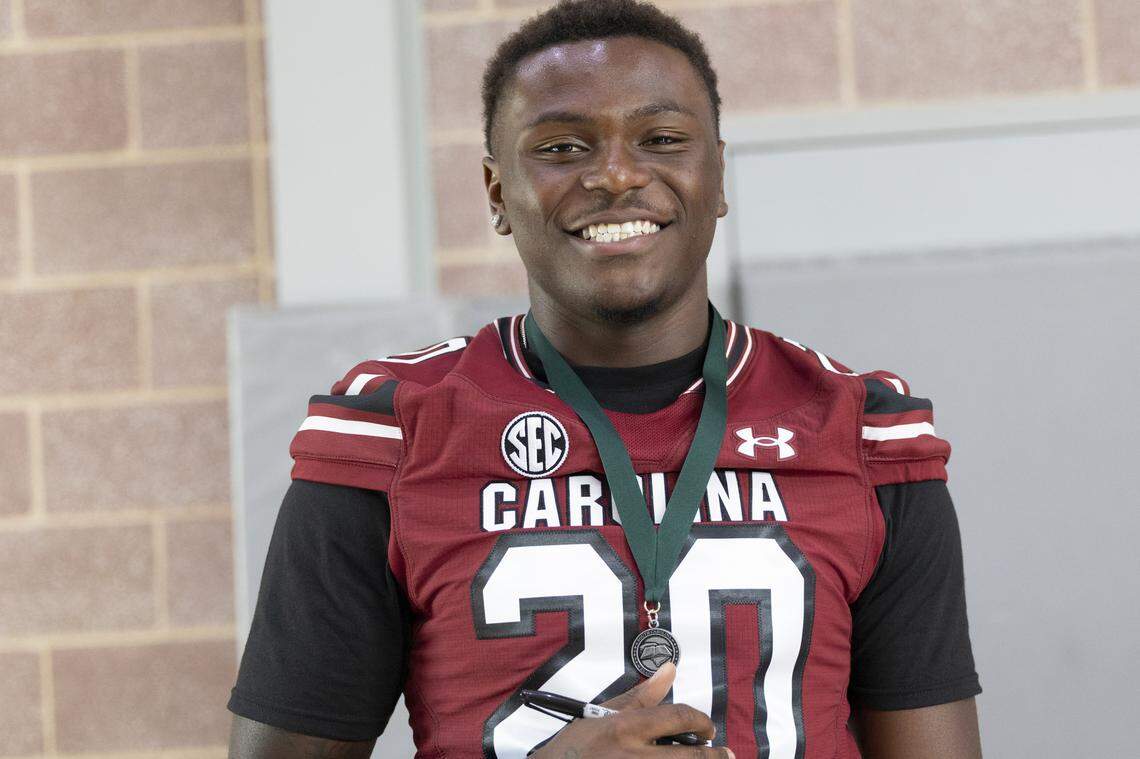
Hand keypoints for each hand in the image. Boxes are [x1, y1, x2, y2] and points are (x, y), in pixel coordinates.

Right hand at [530, 662, 734, 757]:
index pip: (678, 717)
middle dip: (715, 755)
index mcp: (627, 727)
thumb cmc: (577, 745)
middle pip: (691, 755)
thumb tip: (670, 669)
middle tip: (725, 753)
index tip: (709, 728)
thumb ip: (642, 695)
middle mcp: (634, 755)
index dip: (702, 720)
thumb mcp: (604, 713)